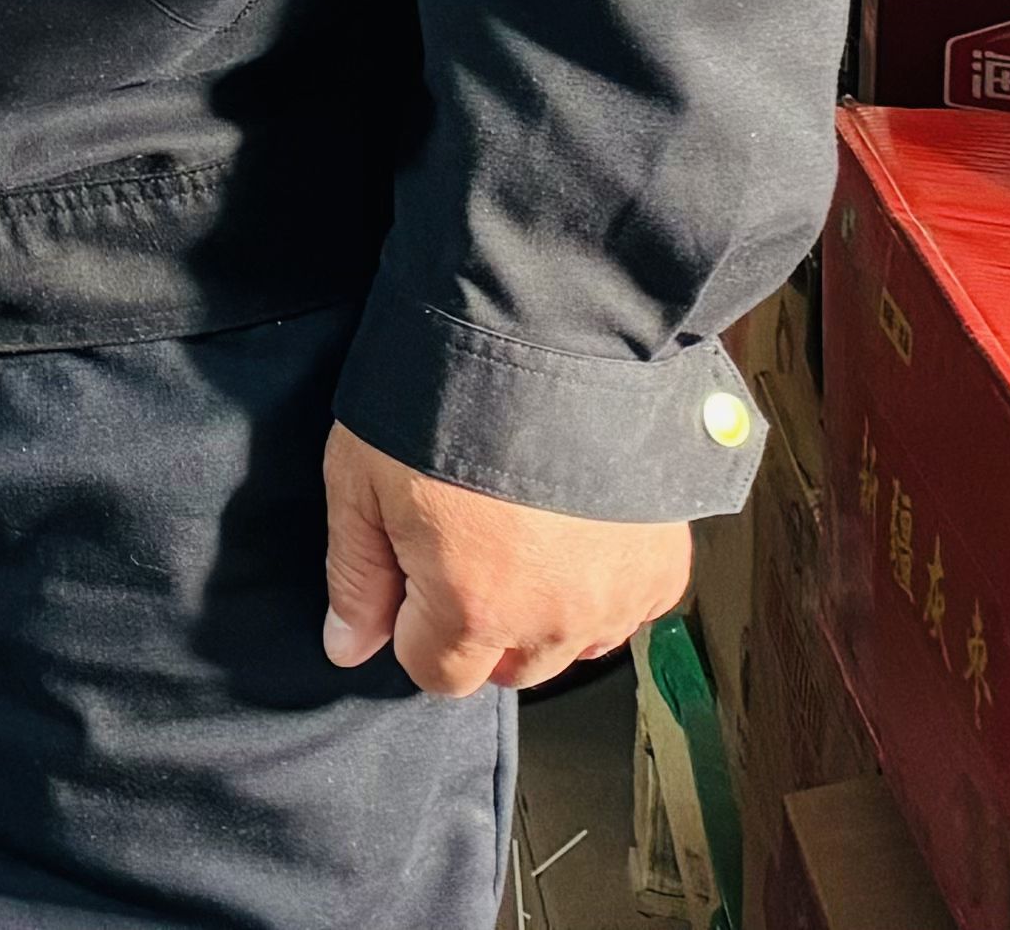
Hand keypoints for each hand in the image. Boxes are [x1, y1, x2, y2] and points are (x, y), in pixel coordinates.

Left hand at [319, 423, 689, 694]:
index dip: (414, 626)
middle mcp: (555, 621)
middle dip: (478, 625)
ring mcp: (617, 597)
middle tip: (466, 544)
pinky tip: (574, 530)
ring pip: (570, 646)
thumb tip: (345, 649)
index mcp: (474, 610)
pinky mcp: (664, 566)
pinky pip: (626, 611)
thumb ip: (356, 576)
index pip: (438, 673)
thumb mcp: (362, 481)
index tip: (414, 571)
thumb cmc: (442, 401)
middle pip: (508, 667)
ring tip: (522, 533)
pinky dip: (600, 586)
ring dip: (544, 612)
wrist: (549, 336)